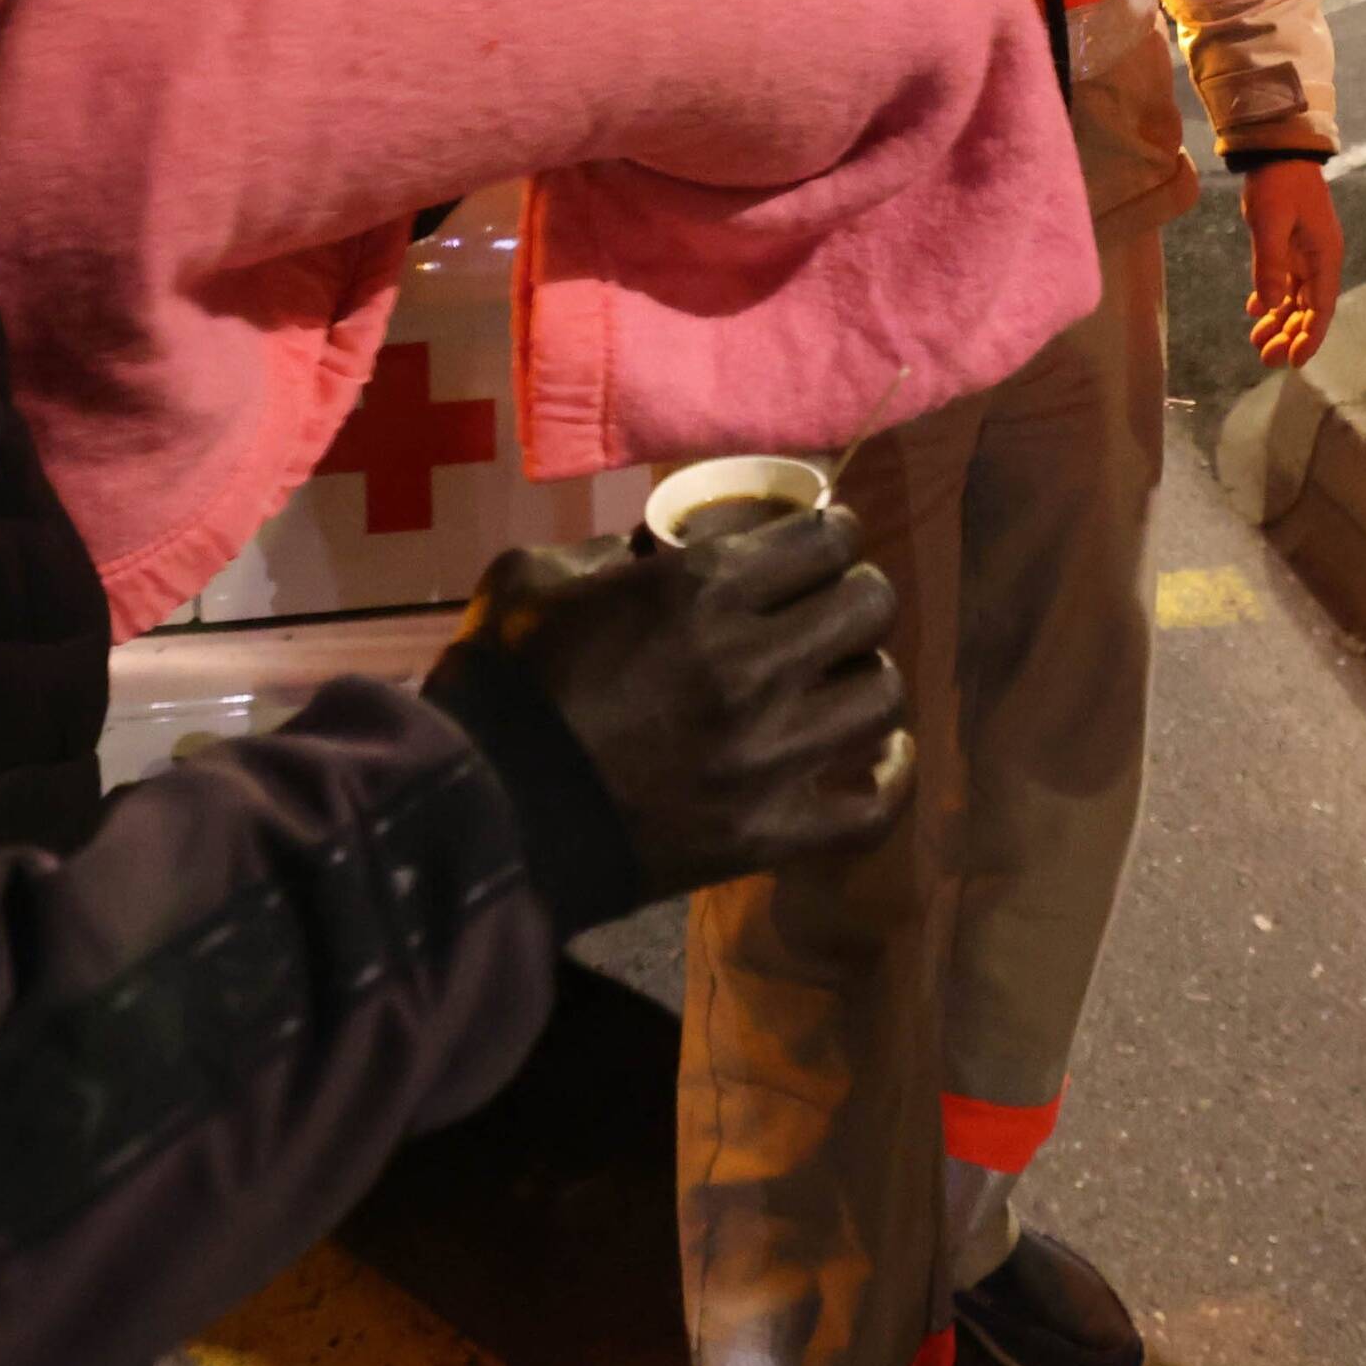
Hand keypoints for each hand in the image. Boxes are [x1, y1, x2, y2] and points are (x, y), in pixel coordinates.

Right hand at [441, 508, 909, 899]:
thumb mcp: (533, 578)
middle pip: (871, 605)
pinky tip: (875, 755)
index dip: (834, 532)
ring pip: (883, 695)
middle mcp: (751, 663)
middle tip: (827, 607)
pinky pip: (872, 807)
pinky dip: (886, 777)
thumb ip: (606, 551)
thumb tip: (656, 550)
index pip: (828, 538)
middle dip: (855, 593)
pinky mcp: (767, 833)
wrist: (479, 818)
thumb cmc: (501, 686)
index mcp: (699, 589)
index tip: (823, 542)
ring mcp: (768, 755)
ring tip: (836, 681)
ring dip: (865, 677)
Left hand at [1243, 156, 1343, 367]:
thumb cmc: (1278, 183)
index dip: (1309, 337)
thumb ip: (1270, 264)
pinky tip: (1255, 310)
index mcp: (1325, 256)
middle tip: (1265, 358)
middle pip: (1308, 308)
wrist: (1277, 149)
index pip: (1321, 308)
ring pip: (1296, 299)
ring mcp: (1305, 253)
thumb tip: (1270, 306)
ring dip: (1280, 321)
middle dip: (1290, 335)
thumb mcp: (1270, 223)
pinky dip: (1272, 298)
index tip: (1294, 362)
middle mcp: (1320, 259)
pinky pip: (1284, 282)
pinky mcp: (1290, 246)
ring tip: (1258, 342)